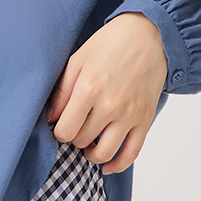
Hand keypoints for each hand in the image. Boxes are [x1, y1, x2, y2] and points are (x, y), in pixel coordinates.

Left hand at [45, 12, 167, 174]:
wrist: (149, 35)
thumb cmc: (110, 43)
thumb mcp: (78, 59)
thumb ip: (62, 91)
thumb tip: (51, 119)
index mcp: (89, 89)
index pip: (65, 130)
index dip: (58, 131)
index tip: (59, 124)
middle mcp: (110, 105)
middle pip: (82, 141)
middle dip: (73, 137)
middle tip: (73, 127)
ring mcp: (129, 115)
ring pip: (104, 153)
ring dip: (91, 155)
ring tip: (86, 146)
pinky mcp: (145, 119)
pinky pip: (132, 153)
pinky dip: (118, 165)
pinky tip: (107, 165)